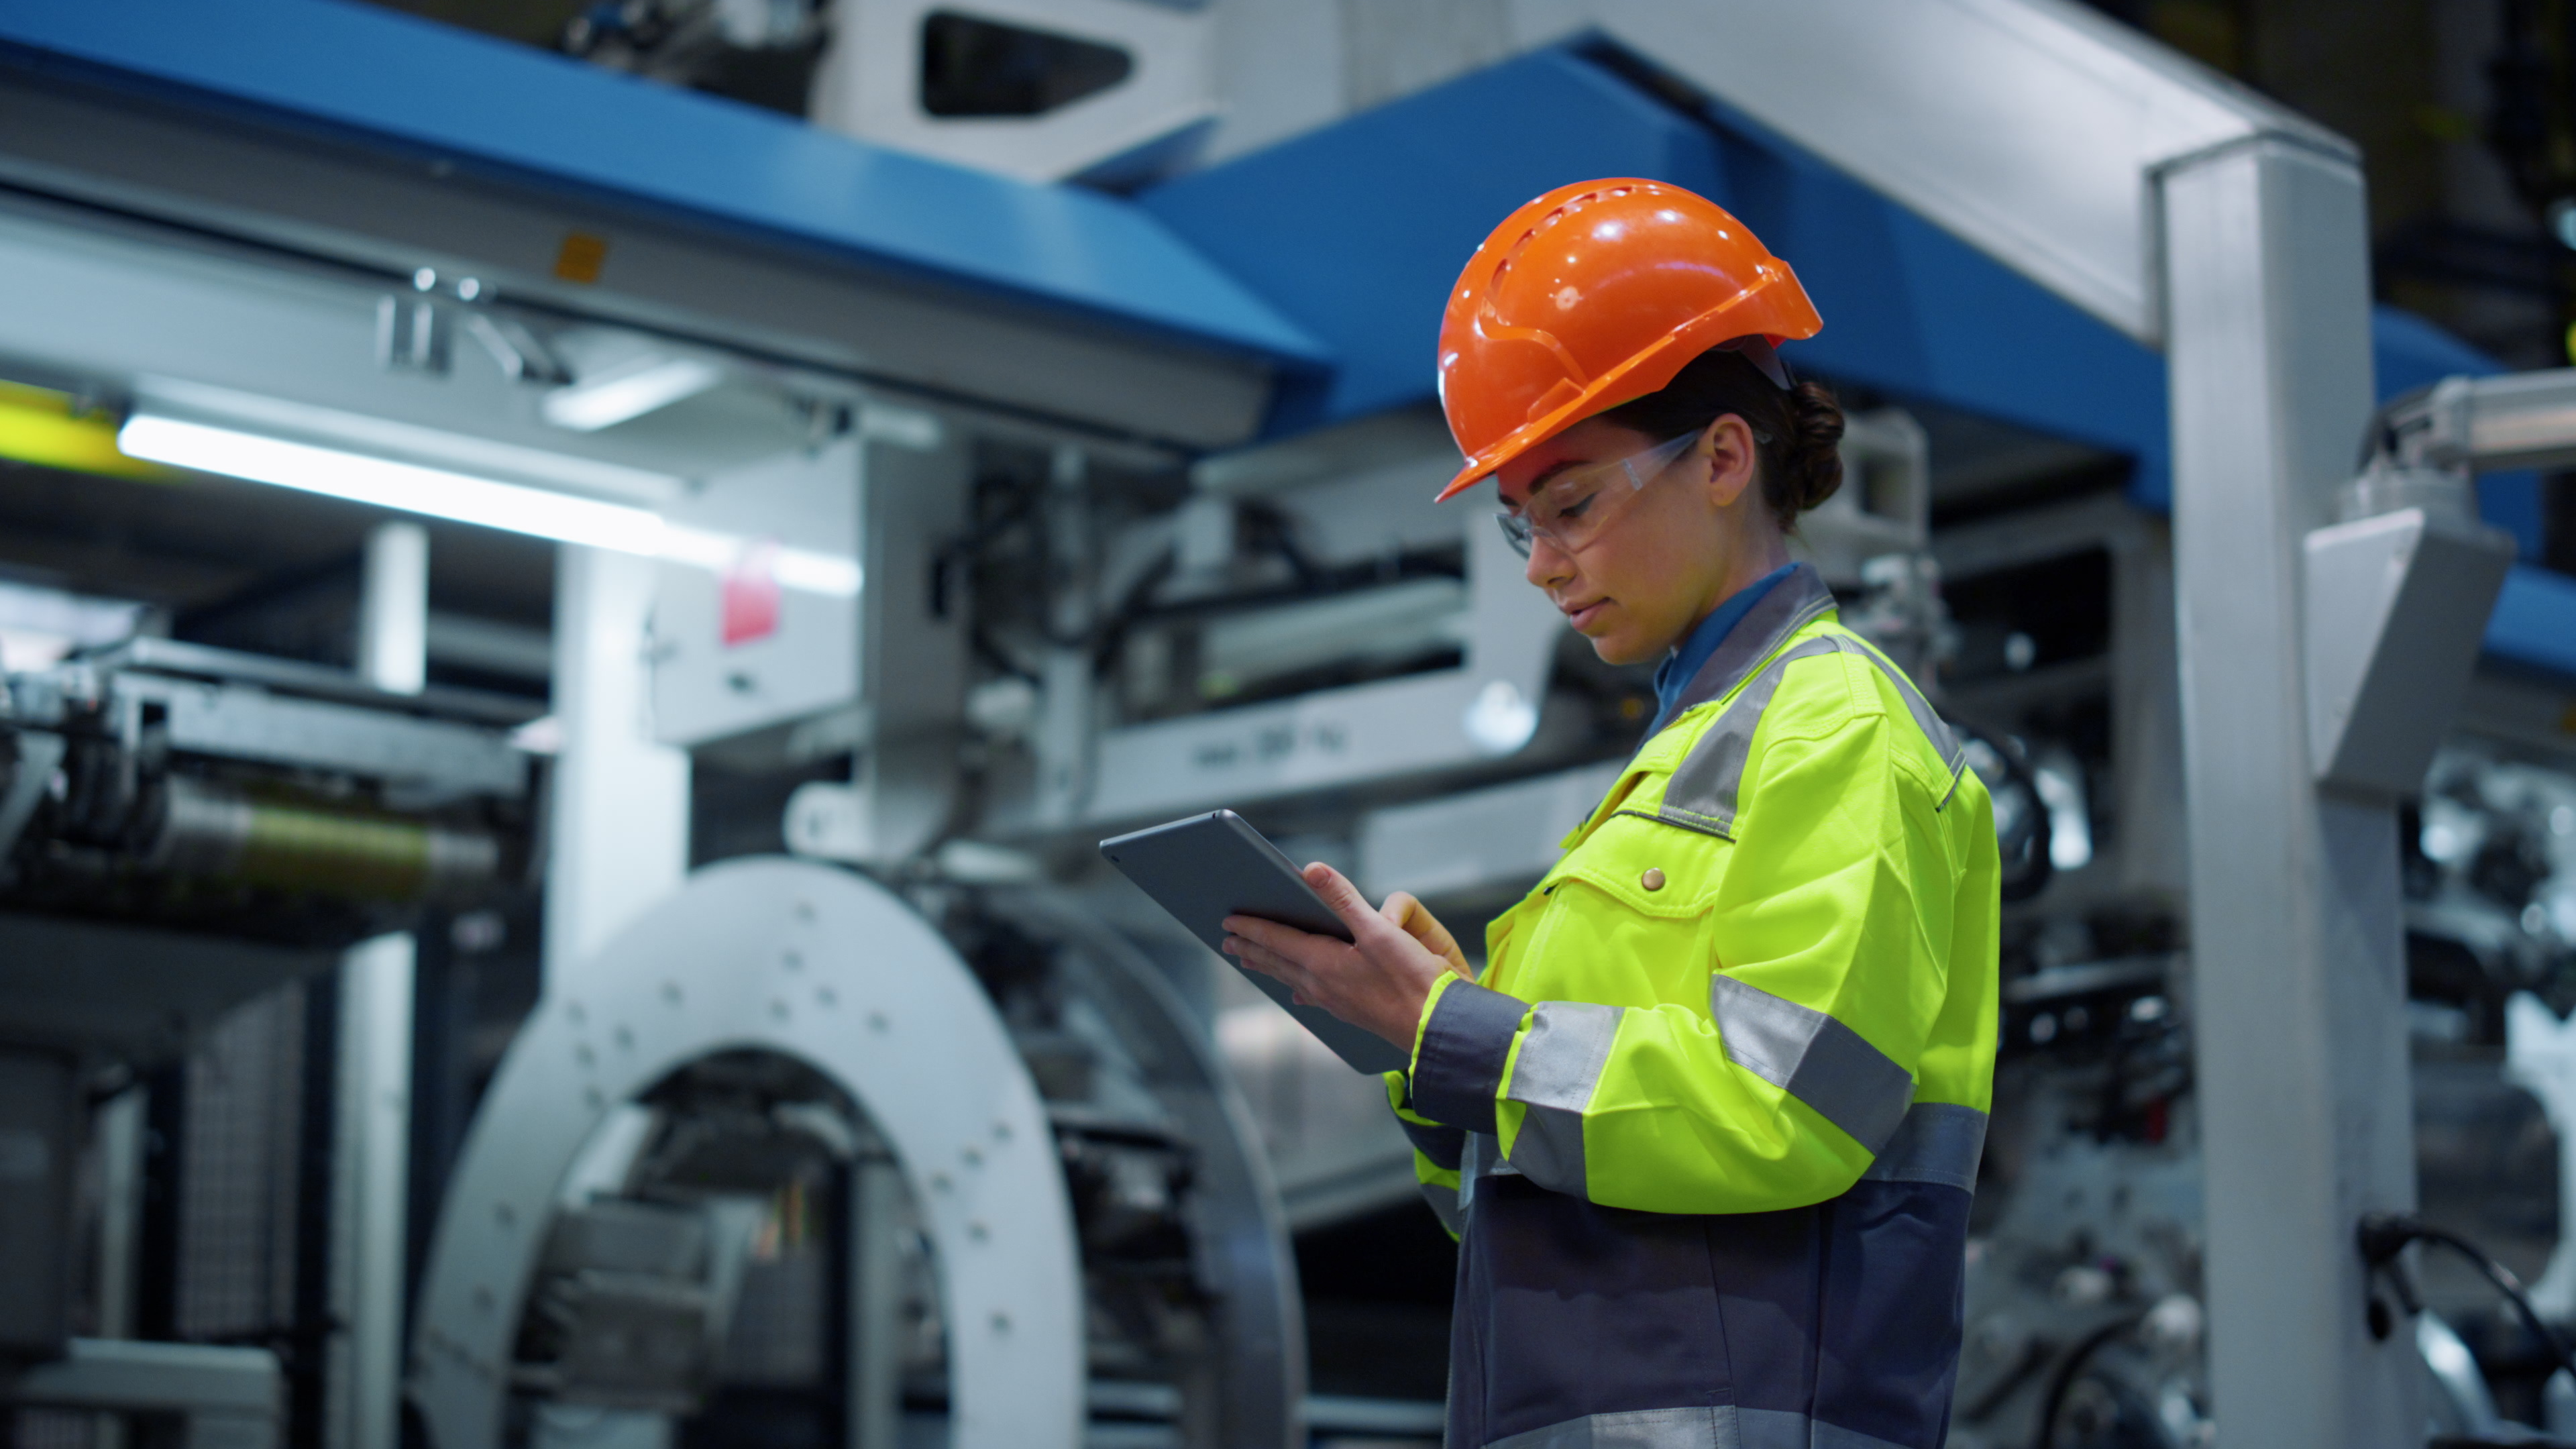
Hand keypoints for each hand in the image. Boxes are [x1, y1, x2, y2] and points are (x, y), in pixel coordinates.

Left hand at [1223, 864, 1474, 1049]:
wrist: (1433, 1028)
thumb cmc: (1411, 980)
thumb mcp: (1379, 932)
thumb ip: (1344, 899)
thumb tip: (1311, 870)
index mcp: (1322, 963)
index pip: (1276, 941)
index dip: (1251, 928)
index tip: (1227, 921)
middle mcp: (1321, 984)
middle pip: (1277, 962)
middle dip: (1251, 949)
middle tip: (1227, 942)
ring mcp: (1334, 1002)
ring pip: (1291, 979)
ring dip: (1269, 967)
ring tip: (1252, 962)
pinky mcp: (1349, 1012)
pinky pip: (1311, 994)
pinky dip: (1296, 985)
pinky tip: (1300, 994)